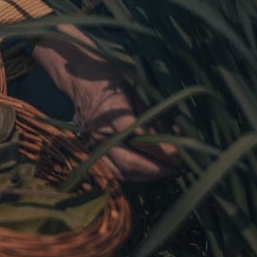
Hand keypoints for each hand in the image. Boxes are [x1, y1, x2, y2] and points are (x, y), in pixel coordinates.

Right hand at [30, 25, 177, 183]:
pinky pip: (113, 170)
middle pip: (128, 161)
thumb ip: (147, 117)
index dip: (158, 149)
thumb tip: (169, 138)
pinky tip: (148, 173)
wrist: (79, 79)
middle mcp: (99, 132)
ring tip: (167, 172)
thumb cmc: (109, 81)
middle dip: (156, 169)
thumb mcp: (133, 92)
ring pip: (121, 172)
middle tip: (177, 168)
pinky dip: (132, 176)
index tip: (177, 156)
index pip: (137, 136)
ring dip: (146, 177)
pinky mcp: (91, 149)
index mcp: (110, 113)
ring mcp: (93, 143)